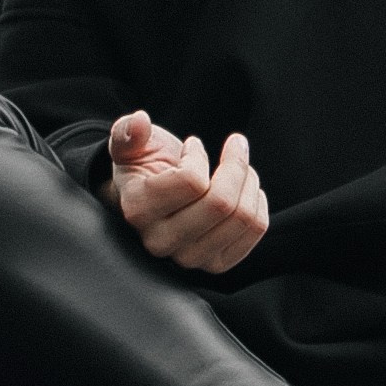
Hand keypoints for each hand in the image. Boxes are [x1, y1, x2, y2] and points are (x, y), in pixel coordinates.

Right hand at [103, 110, 269, 272]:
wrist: (152, 200)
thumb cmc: (143, 168)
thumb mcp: (130, 146)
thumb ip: (127, 132)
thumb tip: (138, 121)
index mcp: (138, 210)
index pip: (192, 182)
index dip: (199, 155)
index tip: (193, 145)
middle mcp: (161, 241)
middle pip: (221, 203)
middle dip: (236, 164)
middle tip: (234, 146)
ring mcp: (188, 257)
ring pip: (243, 217)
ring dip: (249, 181)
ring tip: (239, 165)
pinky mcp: (215, 263)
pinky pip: (255, 230)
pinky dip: (258, 202)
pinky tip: (246, 188)